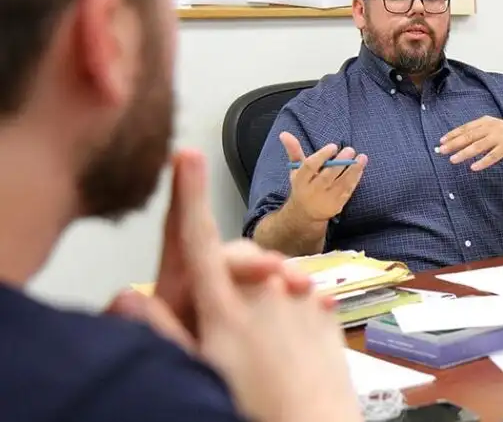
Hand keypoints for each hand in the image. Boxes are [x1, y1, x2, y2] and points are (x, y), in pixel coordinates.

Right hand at [117, 151, 360, 421]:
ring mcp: (298, 297)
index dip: (189, 195)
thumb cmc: (256, 409)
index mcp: (223, 308)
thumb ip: (163, 330)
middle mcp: (262, 292)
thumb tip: (128, 295)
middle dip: (229, 265)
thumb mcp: (198, 372)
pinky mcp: (324, 306)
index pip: (199, 239)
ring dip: (261, 287)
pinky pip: (299, 288)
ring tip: (262, 337)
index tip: (186, 155)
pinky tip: (288, 336)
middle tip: (226, 311)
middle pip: (236, 253)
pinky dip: (290, 302)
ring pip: (270, 270)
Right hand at [280, 132, 367, 221]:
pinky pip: (347, 191)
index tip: (333, 146)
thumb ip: (294, 151)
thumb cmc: (302, 186)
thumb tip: (284, 134)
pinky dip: (355, 180)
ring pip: (341, 184)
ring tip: (362, 157)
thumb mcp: (296, 170)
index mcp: (300, 180)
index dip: (322, 156)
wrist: (304, 215)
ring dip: (353, 170)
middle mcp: (312, 191)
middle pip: (327, 176)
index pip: (310, 167)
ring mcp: (325, 200)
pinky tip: (361, 168)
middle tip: (350, 149)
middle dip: (340, 162)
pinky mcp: (336, 206)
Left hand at [439, 116, 502, 170]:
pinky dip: (482, 162)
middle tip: (442, 151)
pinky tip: (473, 167)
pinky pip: (492, 157)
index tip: (441, 141)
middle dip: (454, 144)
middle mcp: (491, 127)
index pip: (465, 128)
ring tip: (453, 160)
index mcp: (486, 121)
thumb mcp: (492, 128)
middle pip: (469, 136)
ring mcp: (499, 137)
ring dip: (464, 153)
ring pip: (478, 146)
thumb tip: (458, 140)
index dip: (452, 134)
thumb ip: (478, 131)